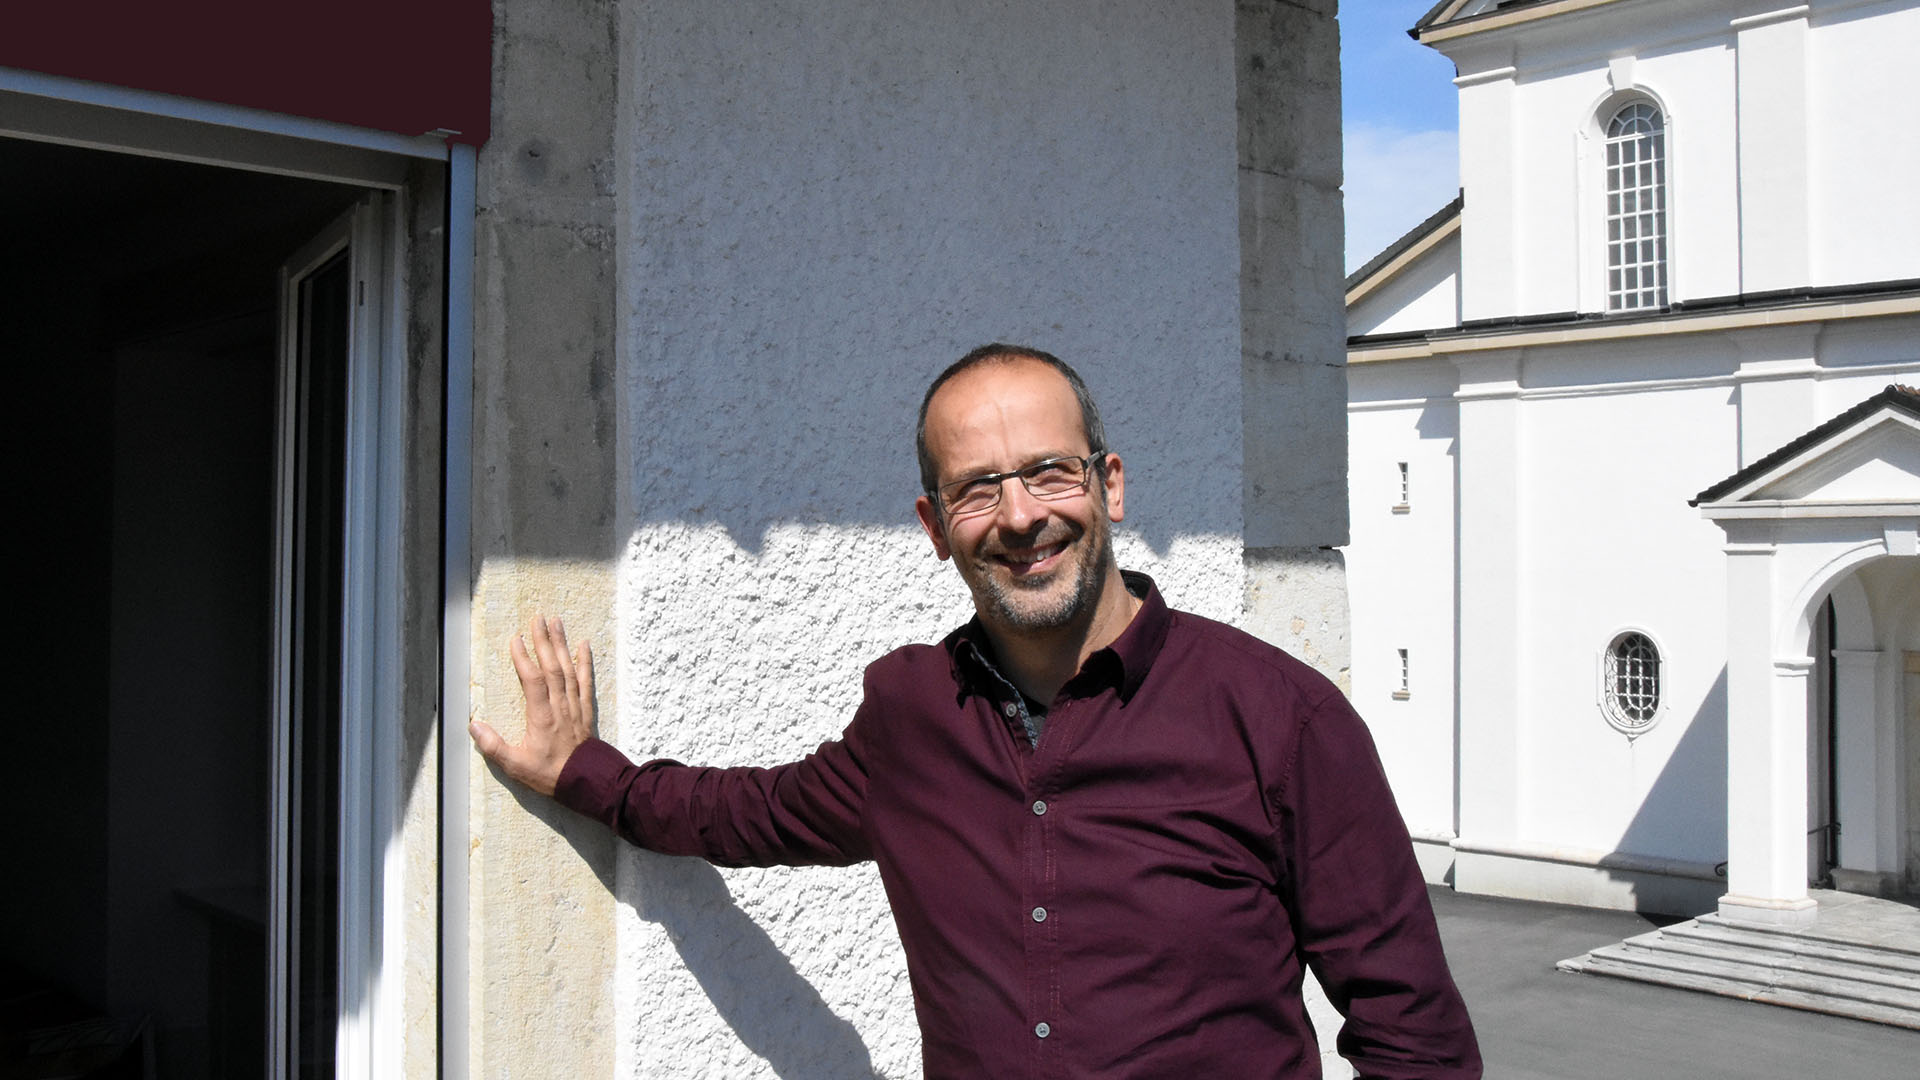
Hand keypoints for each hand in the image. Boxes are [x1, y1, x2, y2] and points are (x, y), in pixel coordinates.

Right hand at [469, 615, 594, 795]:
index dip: (523, 659)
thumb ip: (493, 746)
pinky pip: (586, 681)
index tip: (515, 639)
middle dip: (543, 641)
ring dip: (562, 644)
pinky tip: (585, 644)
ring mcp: (575, 706)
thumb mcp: (515, 765)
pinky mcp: (586, 710)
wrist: (586, 782)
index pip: (532, 681)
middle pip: (552, 667)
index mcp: (542, 717)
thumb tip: (473, 725)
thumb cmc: (549, 775)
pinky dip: (586, 661)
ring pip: (569, 669)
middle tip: (537, 617)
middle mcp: (560, 706)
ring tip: (556, 622)